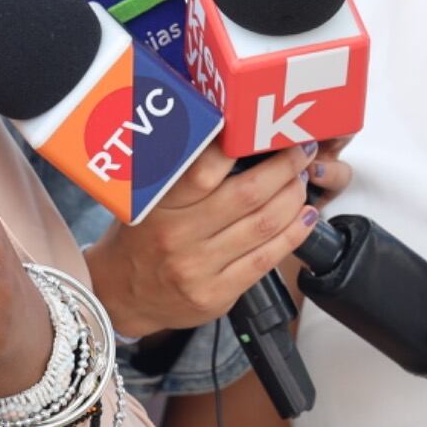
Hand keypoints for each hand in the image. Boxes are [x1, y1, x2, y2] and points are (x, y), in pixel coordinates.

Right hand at [83, 143, 356, 338]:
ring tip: (301, 180)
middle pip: (247, 195)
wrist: (122, 296)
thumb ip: (180, 173)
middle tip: (298, 151)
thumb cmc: (138, 239)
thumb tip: (231, 135)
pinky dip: (293, 234)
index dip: (241, 147)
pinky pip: (266, 260)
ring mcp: (198, 268)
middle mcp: (177, 236)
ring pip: (263, 225)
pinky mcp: (217, 294)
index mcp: (157, 205)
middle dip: (283, 168)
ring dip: (292, 197)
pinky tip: (304, 217)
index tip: (263, 131)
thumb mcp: (145, 199)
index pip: (203, 169)